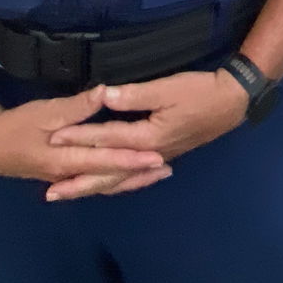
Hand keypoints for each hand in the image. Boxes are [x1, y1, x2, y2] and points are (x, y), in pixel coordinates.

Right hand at [0, 86, 170, 199]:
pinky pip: (95, 180)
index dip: (132, 158)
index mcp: (65, 159)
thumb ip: (78, 106)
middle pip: (110, 177)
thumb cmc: (16, 126)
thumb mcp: (46, 111)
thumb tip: (106, 92)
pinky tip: (126, 175)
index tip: (156, 156)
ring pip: (104, 182)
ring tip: (155, 174)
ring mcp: (67, 177)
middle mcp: (70, 174)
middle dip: (138, 174)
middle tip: (166, 168)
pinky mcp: (64, 175)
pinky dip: (114, 178)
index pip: (106, 160)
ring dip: (129, 178)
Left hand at [43, 70, 250, 199]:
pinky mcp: (162, 155)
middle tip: (51, 193)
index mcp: (148, 138)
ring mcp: (156, 158)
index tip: (54, 139)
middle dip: (79, 181)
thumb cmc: (200, 92)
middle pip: (109, 172)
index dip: (79, 137)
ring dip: (94, 187)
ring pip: (120, 179)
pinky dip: (116, 184)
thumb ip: (135, 95)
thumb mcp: (169, 88)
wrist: (232, 102)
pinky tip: (108, 185)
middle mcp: (149, 155)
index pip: (107, 138)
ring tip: (70, 194)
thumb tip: (104, 97)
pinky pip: (131, 177)